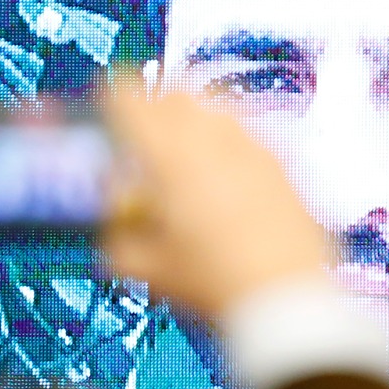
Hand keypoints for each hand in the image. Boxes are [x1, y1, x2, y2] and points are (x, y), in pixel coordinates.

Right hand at [100, 79, 331, 320]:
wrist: (286, 294)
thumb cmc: (214, 282)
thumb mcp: (143, 265)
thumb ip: (118, 232)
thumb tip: (115, 218)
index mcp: (171, 155)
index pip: (130, 98)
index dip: (109, 99)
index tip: (102, 110)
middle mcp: (216, 139)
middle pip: (177, 94)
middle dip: (153, 107)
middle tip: (139, 135)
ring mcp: (255, 148)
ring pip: (216, 108)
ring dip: (193, 120)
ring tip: (181, 155)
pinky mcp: (283, 165)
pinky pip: (247, 134)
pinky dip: (226, 143)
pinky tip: (221, 178)